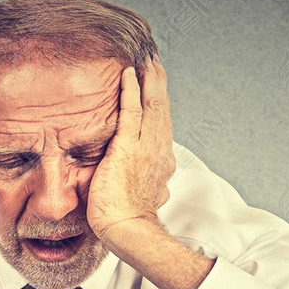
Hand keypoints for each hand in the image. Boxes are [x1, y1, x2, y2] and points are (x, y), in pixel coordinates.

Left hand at [86, 59, 176, 242]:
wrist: (126, 229)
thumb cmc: (128, 215)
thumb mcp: (145, 192)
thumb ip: (150, 180)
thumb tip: (158, 184)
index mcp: (162, 159)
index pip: (162, 123)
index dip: (160, 101)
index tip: (157, 84)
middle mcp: (159, 149)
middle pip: (162, 108)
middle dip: (158, 81)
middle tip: (154, 60)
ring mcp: (145, 147)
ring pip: (152, 105)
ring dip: (150, 79)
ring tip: (147, 59)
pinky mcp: (128, 147)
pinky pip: (131, 112)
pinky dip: (131, 90)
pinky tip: (128, 74)